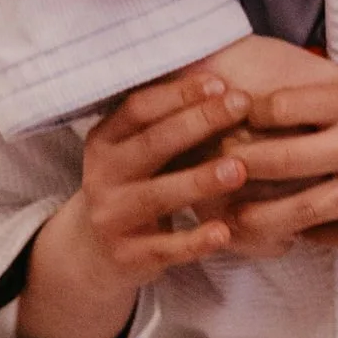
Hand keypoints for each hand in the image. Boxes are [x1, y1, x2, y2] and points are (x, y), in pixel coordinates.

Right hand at [14, 56, 286, 337]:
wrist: (95, 252)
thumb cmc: (135, 186)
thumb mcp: (137, 152)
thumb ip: (169, 124)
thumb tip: (226, 82)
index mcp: (104, 140)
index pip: (139, 109)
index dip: (179, 94)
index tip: (221, 82)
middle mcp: (102, 175)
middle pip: (152, 144)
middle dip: (199, 122)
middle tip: (242, 105)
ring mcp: (112, 217)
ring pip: (158, 195)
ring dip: (199, 181)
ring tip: (239, 169)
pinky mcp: (127, 256)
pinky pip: (165, 248)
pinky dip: (195, 241)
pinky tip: (225, 231)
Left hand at [220, 66, 337, 251]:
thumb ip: (322, 89)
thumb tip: (257, 100)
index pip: (278, 108)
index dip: (246, 117)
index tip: (231, 125)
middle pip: (280, 160)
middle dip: (237, 167)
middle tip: (211, 172)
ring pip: (299, 210)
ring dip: (257, 217)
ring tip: (231, 219)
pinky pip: (333, 236)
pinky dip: (306, 235)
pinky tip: (288, 231)